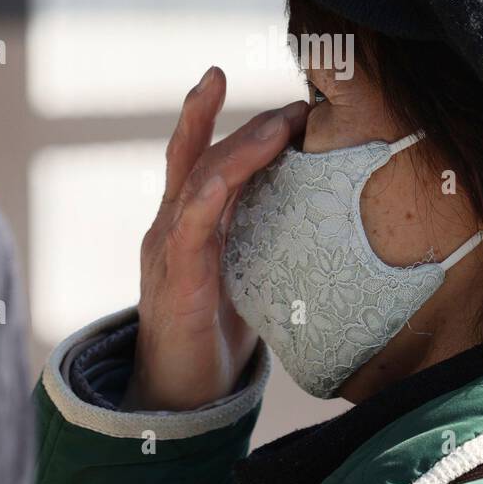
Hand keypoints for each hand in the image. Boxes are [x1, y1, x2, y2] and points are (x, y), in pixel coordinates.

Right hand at [120, 66, 308, 410]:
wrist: (180, 395)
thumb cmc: (214, 334)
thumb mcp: (240, 272)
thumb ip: (257, 236)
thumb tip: (313, 207)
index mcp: (187, 222)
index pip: (200, 155)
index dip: (214, 115)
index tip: (251, 88)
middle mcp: (171, 225)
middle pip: (200, 155)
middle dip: (245, 124)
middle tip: (293, 104)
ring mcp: (169, 248)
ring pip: (198, 179)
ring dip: (241, 147)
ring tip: (279, 125)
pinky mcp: (176, 280)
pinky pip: (190, 226)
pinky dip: (210, 191)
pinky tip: (232, 170)